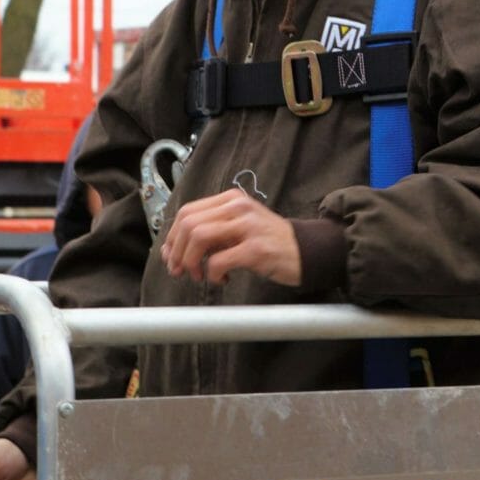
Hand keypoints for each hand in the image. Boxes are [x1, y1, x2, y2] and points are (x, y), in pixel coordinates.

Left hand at [161, 189, 301, 285]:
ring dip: (191, 262)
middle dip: (177, 251)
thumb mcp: (238, 229)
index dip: (172, 237)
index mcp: (230, 200)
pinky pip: (218, 261)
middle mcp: (237, 208)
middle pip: (188, 223)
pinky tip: (222, 280)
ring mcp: (248, 226)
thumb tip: (172, 251)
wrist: (307, 250)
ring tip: (200, 276)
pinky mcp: (256, 249)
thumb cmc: (269, 242)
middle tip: (181, 271)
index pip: (187, 212)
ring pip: (198, 237)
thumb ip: (209, 234)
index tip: (172, 257)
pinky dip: (213, 274)